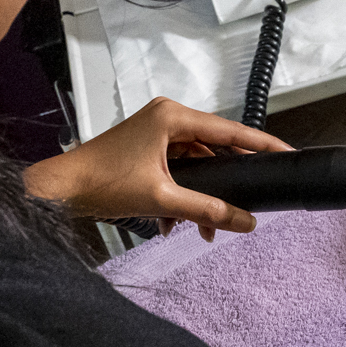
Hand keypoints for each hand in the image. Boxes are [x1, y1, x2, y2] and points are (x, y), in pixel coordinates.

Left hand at [24, 97, 291, 238]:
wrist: (58, 190)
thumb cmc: (101, 182)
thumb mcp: (162, 199)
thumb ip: (208, 210)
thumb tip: (246, 221)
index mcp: (172, 117)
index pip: (230, 131)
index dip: (261, 144)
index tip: (287, 153)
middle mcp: (167, 118)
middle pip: (214, 150)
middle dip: (225, 185)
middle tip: (246, 206)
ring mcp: (156, 133)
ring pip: (195, 165)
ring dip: (199, 197)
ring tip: (204, 229)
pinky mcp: (146, 149)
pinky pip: (177, 171)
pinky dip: (180, 196)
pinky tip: (173, 223)